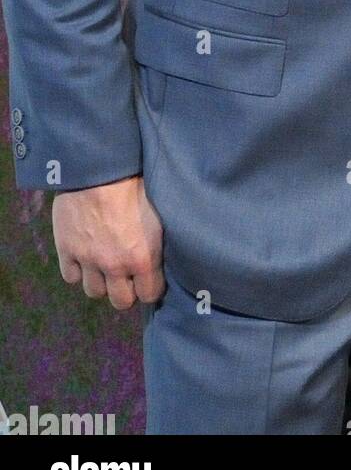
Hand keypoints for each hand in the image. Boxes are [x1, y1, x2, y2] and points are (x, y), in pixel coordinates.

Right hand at [52, 174, 164, 310]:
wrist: (100, 167)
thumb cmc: (137, 183)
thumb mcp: (160, 212)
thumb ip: (159, 242)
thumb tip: (166, 257)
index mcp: (143, 257)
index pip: (150, 294)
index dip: (151, 287)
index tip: (150, 278)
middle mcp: (115, 265)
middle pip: (120, 302)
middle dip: (126, 291)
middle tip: (127, 275)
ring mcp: (88, 259)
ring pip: (94, 292)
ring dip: (101, 282)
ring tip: (105, 266)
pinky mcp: (66, 250)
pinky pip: (70, 277)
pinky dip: (77, 270)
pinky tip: (85, 257)